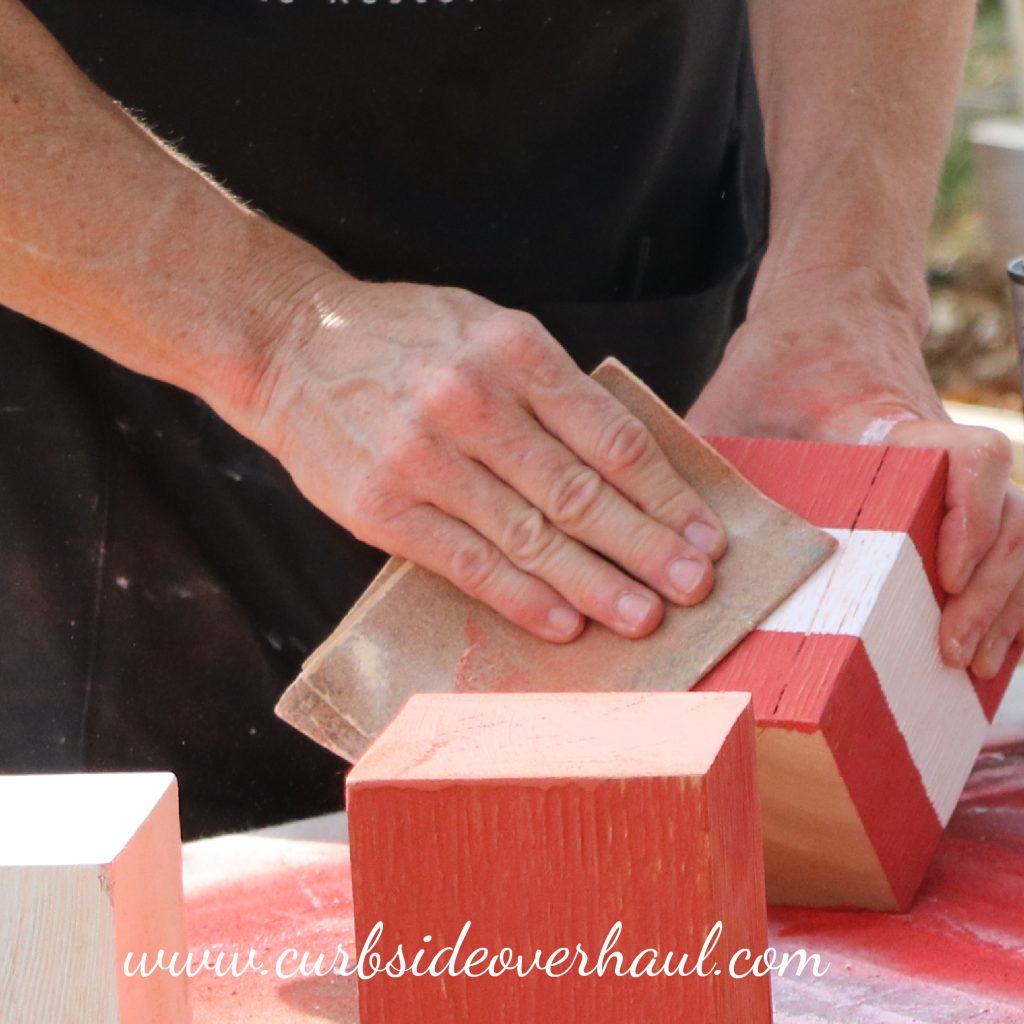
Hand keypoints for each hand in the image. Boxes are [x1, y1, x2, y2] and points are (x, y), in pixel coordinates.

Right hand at [245, 278, 726, 641]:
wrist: (290, 345)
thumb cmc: (404, 339)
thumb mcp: (486, 330)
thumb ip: (550, 389)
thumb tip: (625, 466)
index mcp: (513, 350)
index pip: (611, 437)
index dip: (666, 494)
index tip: (704, 533)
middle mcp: (472, 402)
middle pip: (580, 492)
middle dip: (647, 546)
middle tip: (695, 587)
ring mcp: (423, 457)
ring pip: (530, 535)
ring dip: (595, 584)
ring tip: (644, 616)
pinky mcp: (382, 507)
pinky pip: (467, 562)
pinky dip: (521, 598)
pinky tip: (563, 624)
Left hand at [688, 264, 1022, 678]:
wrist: (825, 317)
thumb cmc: (774, 364)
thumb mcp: (726, 408)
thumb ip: (697, 469)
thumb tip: (656, 552)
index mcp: (887, 427)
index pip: (969, 458)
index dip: (973, 517)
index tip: (943, 572)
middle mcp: (936, 449)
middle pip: (1013, 513)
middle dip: (993, 591)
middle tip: (949, 651)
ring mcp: (950, 473)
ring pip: (1021, 532)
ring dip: (1007, 601)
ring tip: (969, 662)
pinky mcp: (948, 492)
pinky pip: (1004, 539)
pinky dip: (1006, 593)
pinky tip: (987, 643)